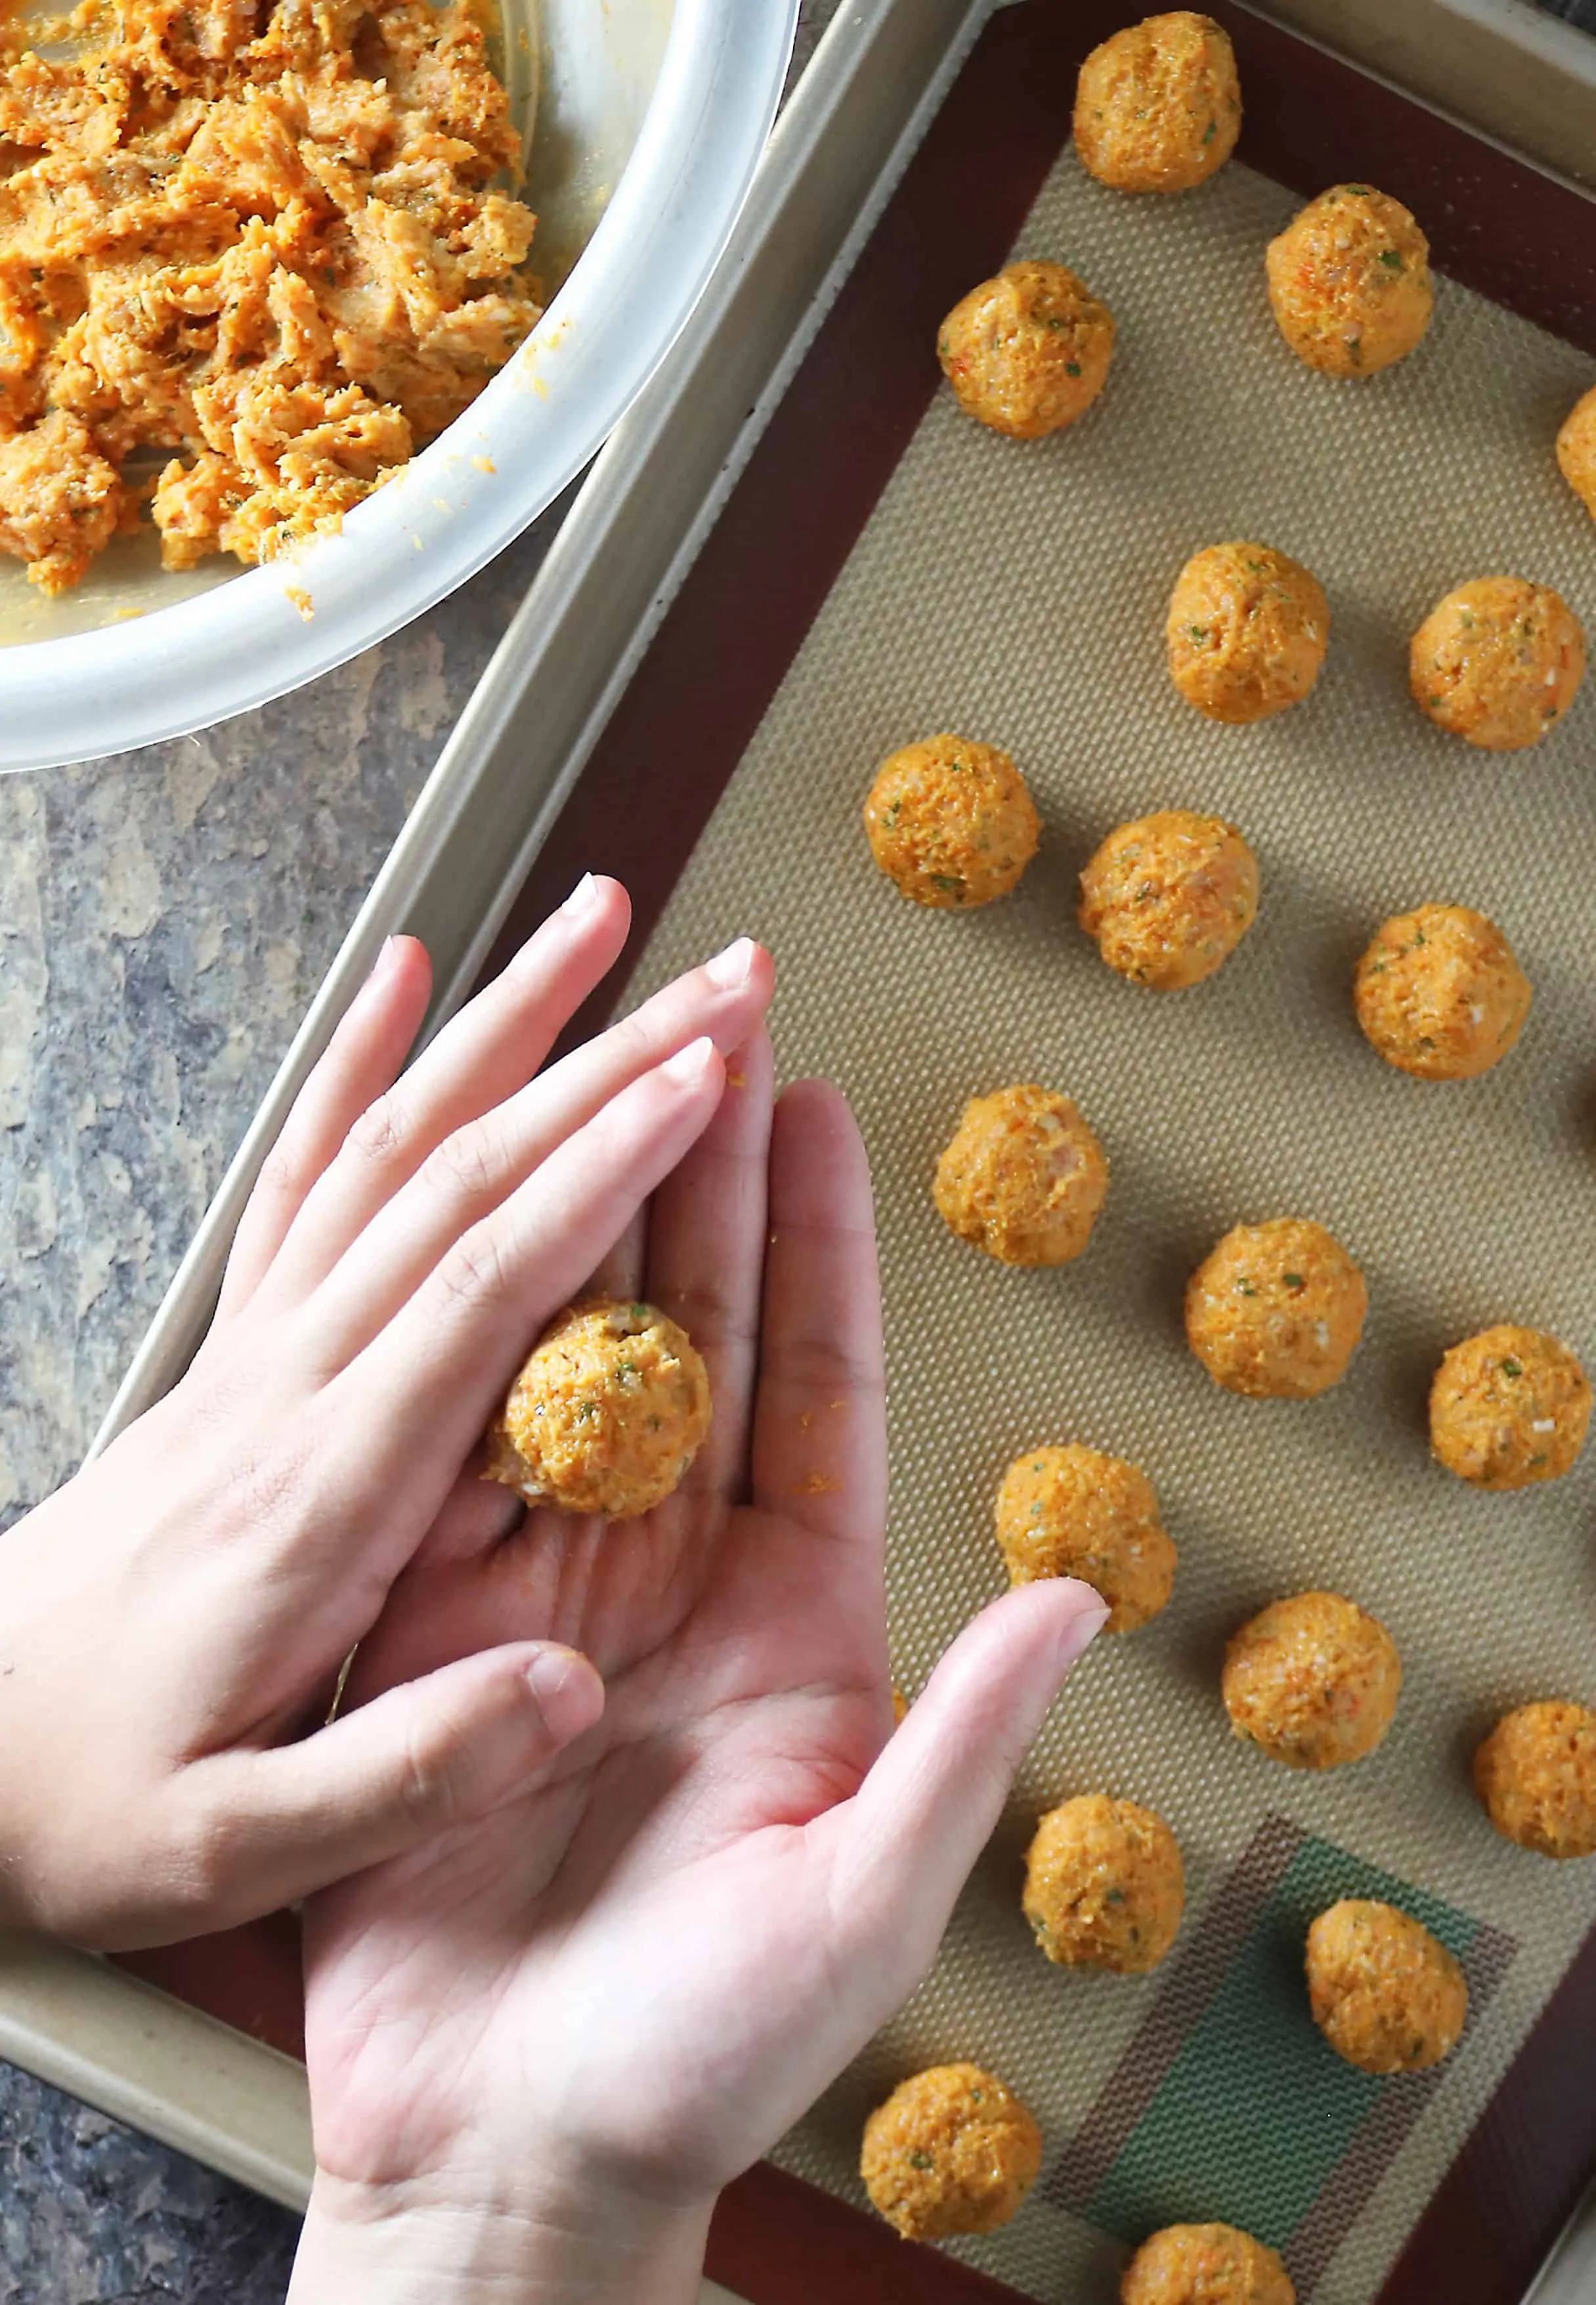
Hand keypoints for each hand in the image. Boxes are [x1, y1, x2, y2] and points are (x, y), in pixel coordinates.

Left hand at [0, 876, 771, 1948]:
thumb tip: (568, 1694)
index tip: (702, 1084)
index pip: (485, 1290)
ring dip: (502, 1022)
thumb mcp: (238, 1851)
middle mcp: (293, 1389)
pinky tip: (399, 981)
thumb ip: (404, 1773)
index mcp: (325, 1497)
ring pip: (393, 1144)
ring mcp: (258, 1351)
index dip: (600, 1175)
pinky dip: (355, 1065)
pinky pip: (300, 1176)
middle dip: (604, 1062)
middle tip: (721, 978)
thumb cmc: (97, 1804)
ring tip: (596, 916)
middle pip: (462, 1181)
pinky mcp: (237, 1350)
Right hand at [293, 1036, 1107, 2303]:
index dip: (815, 1244)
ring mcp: (555, 1588)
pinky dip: (461, 1342)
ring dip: (581, 1221)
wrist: (513, 2153)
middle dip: (698, 1180)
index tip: (817, 1111)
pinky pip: (450, 1455)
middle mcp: (681, 1579)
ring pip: (571, 1363)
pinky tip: (467, 1231)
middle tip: (704, 1024)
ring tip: (591, 1079)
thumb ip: (964, 1741)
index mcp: (798, 1619)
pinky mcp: (440, 1623)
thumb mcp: (867, 1898)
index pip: (813, 1388)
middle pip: (692, 1339)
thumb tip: (1076, 1598)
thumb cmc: (707, 2058)